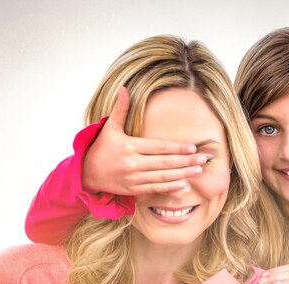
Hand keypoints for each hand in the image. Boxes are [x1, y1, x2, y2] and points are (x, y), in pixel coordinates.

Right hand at [83, 86, 207, 194]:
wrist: (86, 173)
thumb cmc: (101, 148)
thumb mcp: (109, 128)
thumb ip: (120, 109)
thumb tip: (123, 88)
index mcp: (130, 146)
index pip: (159, 147)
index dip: (177, 148)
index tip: (192, 148)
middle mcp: (133, 163)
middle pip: (164, 163)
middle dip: (186, 161)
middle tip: (203, 160)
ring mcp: (133, 178)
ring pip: (162, 177)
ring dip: (182, 175)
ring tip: (197, 171)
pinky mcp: (133, 190)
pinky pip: (155, 189)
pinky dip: (170, 188)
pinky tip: (184, 186)